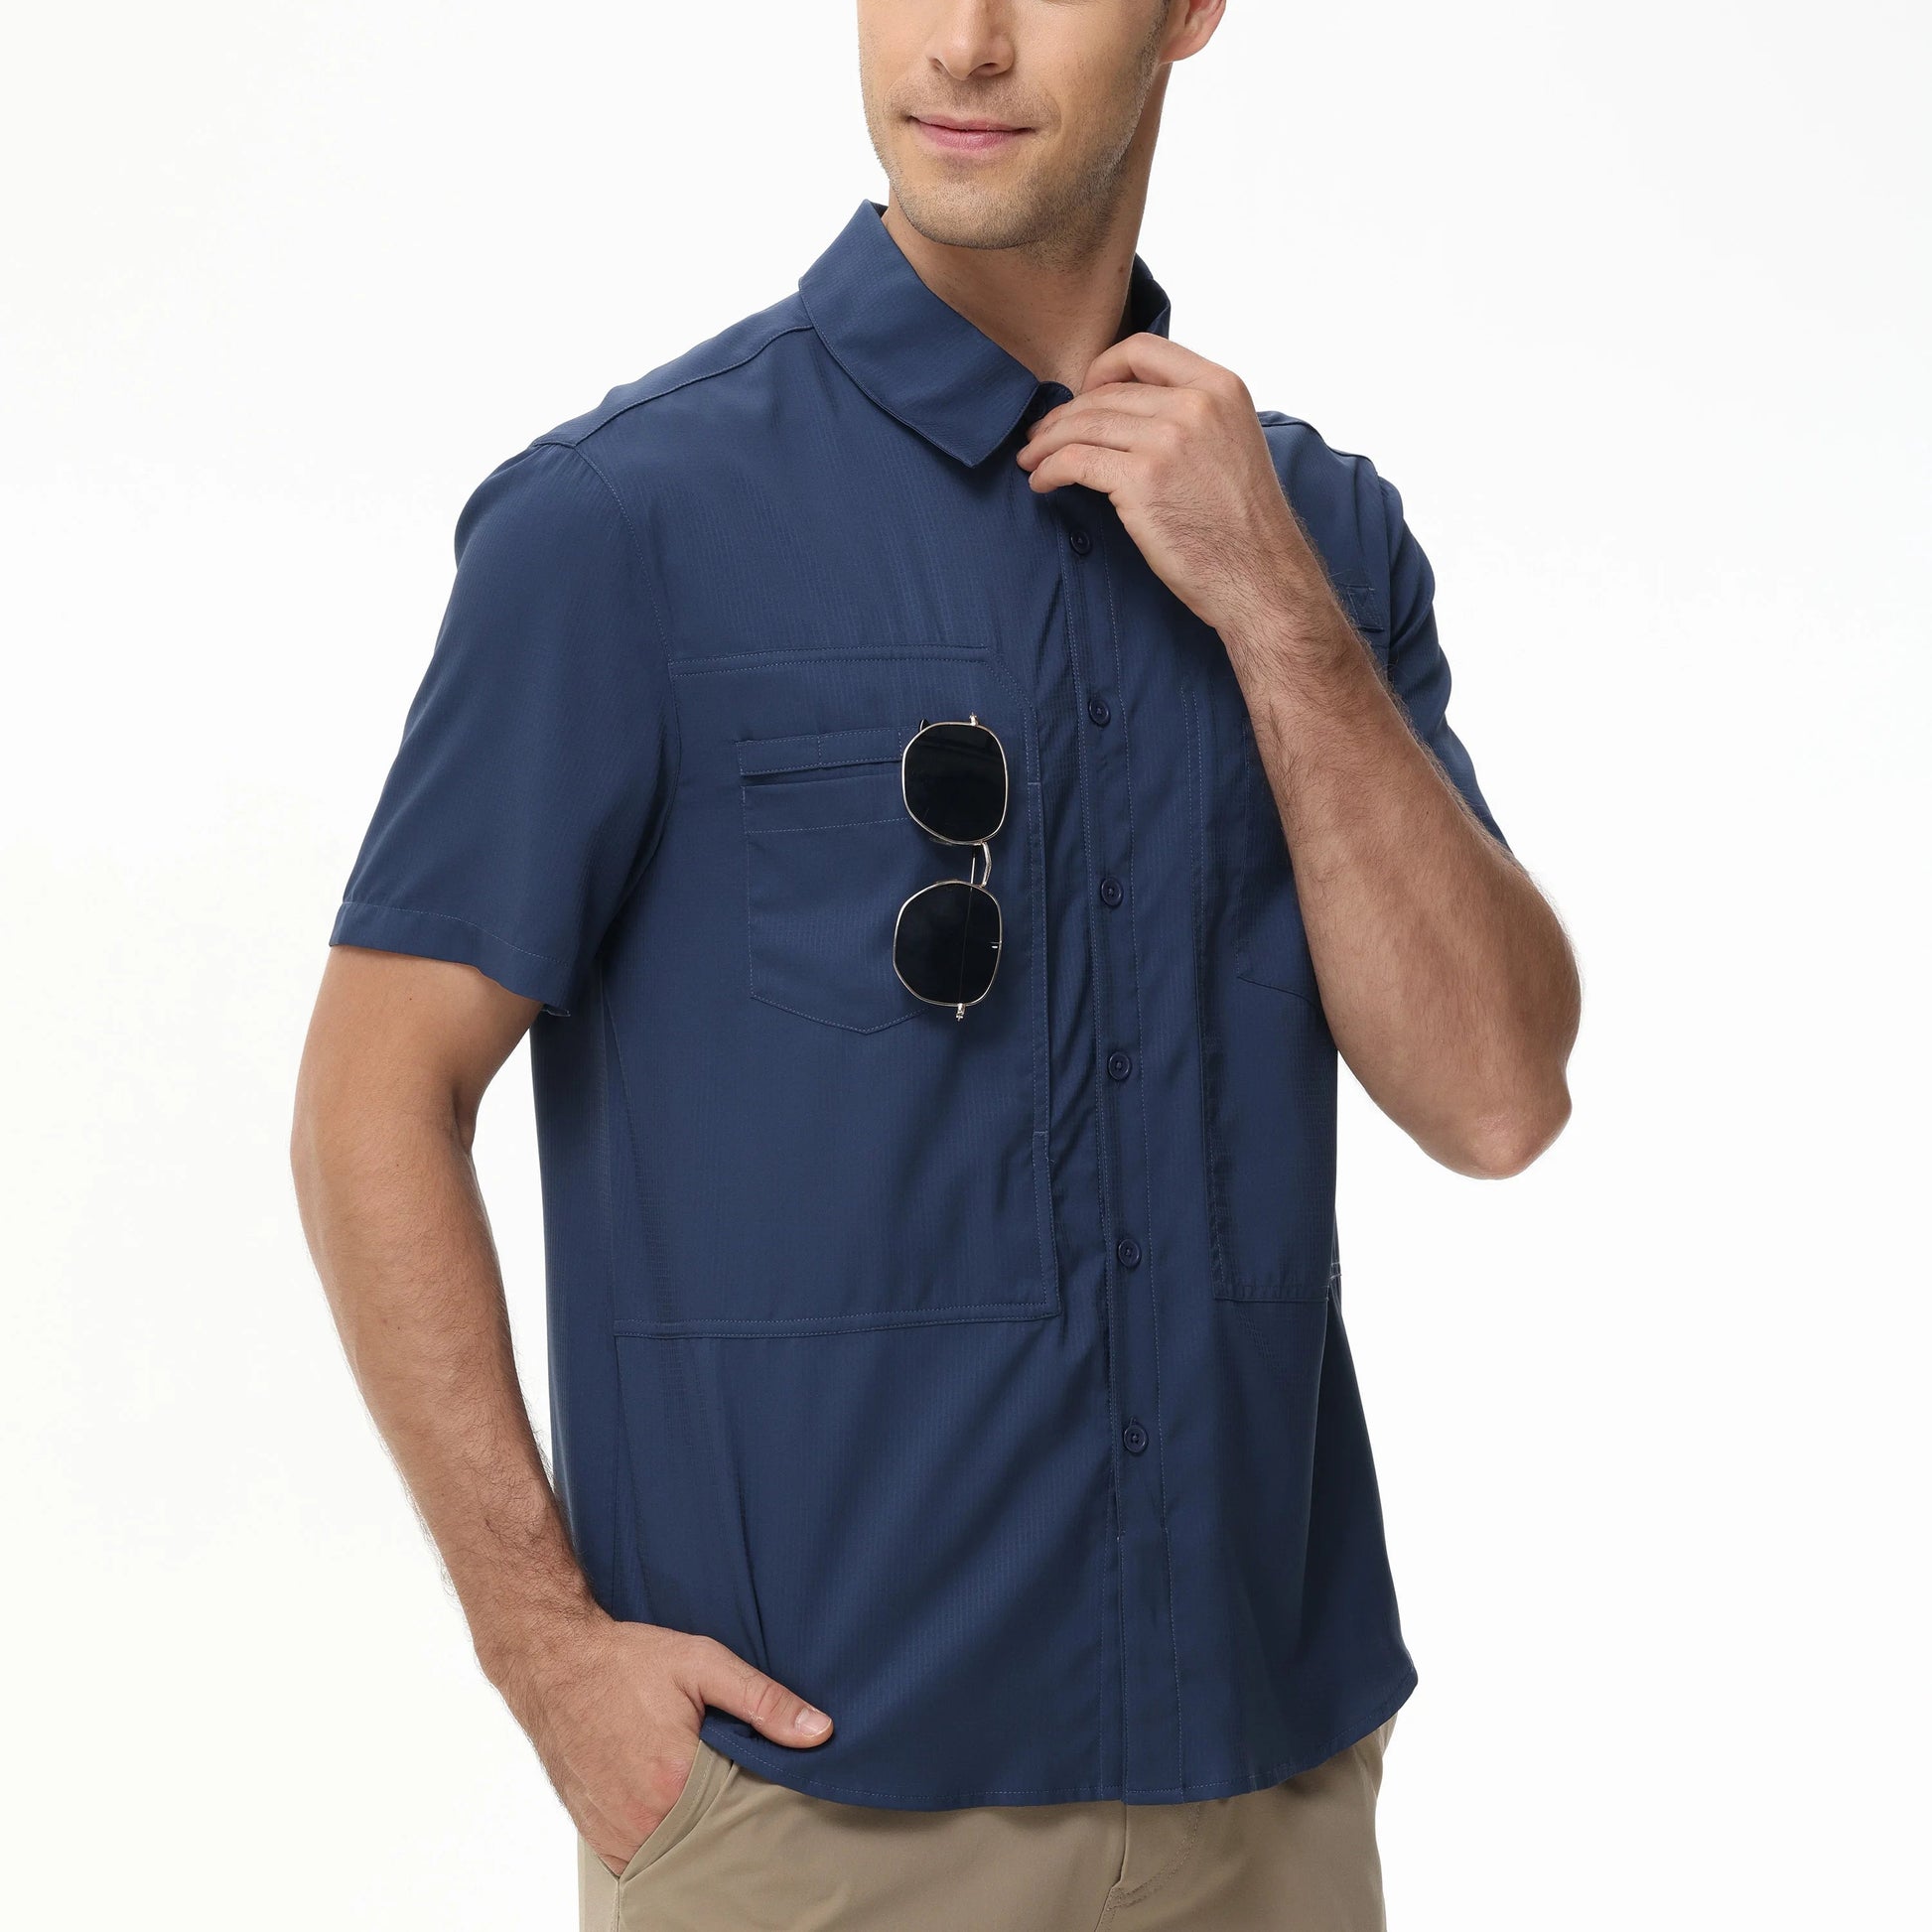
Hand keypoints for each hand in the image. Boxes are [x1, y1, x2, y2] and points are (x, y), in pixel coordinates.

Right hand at [490, 1609, 832, 1876]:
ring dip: (695, 1835)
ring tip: (707, 1796)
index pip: (746, 1818)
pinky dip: (662, 1843)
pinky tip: (675, 1812)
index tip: (774, 1787)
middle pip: (712, 1841)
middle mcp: (644, 1820)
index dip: (764, 1802)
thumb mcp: (703, 1664)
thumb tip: (820, 1731)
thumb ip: (765, 1701)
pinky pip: (642, 1860)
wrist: (555, 1662)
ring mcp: (616, 1834)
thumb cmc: (625, 1661)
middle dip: (731, 1821)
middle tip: (737, 1783)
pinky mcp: (598, 1837)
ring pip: (676, 1857)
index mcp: (677, 1783)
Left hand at [1016, 334, 1331, 643]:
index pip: (1144, 347)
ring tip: (1032, 460)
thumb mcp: (1231, 443)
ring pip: (1084, 424)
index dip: (1103, 368)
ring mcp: (1167, 440)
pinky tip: (1042, 482)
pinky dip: (1049, 470)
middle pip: (1106, 393)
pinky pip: (1075, 461)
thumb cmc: (1243, 524)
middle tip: (1040, 436)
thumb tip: (1130, 409)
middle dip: (1064, 415)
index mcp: (1221, 387)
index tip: (1084, 394)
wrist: (1259, 576)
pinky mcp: (1141, 480)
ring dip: (1047, 443)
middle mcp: (1195, 404)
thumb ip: (1191, 415)